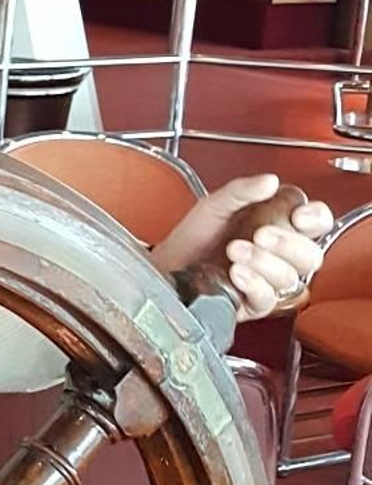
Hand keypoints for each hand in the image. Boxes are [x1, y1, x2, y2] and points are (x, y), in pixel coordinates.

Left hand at [150, 173, 332, 322]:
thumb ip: (242, 190)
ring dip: (264, 263)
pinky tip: (236, 273)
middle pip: (311, 254)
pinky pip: (269, 299)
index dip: (316, 218)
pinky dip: (254, 284)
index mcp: (279, 223)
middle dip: (287, 243)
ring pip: (291, 278)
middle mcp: (279, 253)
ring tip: (234, 251)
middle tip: (260, 234)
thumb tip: (270, 181)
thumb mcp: (215, 204)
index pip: (317, 220)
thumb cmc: (193, 237)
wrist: (167, 266)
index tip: (299, 217)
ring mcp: (268, 280)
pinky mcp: (254, 303)